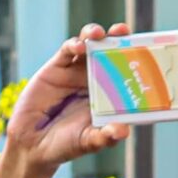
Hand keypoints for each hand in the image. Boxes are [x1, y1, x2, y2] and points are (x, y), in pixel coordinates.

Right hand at [1, 25, 134, 172]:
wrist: (32, 145)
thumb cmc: (66, 145)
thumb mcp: (87, 142)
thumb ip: (104, 137)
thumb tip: (122, 131)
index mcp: (108, 93)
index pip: (125, 71)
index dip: (134, 57)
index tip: (144, 49)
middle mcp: (94, 78)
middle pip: (109, 51)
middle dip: (118, 38)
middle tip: (123, 31)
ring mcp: (75, 71)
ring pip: (89, 44)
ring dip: (95, 34)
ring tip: (99, 34)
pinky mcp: (56, 67)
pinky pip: (67, 50)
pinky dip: (74, 45)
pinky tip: (79, 46)